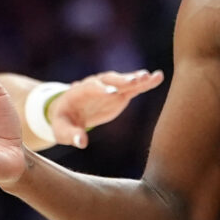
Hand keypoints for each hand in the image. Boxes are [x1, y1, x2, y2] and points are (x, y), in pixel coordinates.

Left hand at [47, 69, 165, 147]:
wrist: (68, 111)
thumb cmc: (64, 122)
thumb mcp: (62, 130)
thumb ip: (71, 135)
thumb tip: (82, 142)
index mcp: (79, 92)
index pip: (90, 88)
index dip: (100, 90)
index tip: (111, 93)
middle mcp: (96, 85)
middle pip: (109, 80)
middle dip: (121, 81)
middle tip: (134, 81)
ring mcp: (109, 88)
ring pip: (123, 81)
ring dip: (136, 78)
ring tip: (150, 76)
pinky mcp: (120, 94)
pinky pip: (133, 87)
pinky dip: (144, 82)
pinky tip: (157, 77)